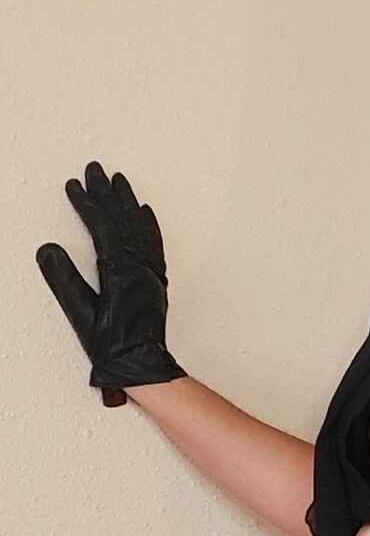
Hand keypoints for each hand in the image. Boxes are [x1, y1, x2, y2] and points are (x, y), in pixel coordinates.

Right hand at [36, 162, 186, 403]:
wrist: (141, 366)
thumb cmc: (111, 346)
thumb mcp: (80, 314)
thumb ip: (64, 281)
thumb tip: (48, 249)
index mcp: (121, 273)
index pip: (102, 229)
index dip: (87, 205)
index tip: (75, 186)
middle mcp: (140, 268)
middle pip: (122, 221)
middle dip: (107, 193)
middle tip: (95, 169)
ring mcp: (150, 273)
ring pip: (140, 228)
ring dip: (128, 202)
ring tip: (119, 180)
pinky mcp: (156, 281)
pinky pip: (154, 244)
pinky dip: (148, 225)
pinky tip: (144, 212)